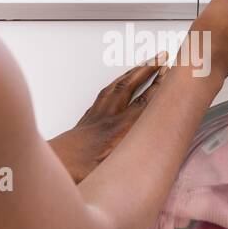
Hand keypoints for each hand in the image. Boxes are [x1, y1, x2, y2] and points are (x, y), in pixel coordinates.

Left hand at [48, 53, 167, 182]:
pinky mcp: (88, 117)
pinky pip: (105, 93)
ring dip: (133, 73)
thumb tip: (152, 162)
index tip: (171, 74)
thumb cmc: (82, 171)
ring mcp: (97, 114)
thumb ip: (134, 160)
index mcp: (119, 130)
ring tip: (145, 63)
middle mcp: (109, 117)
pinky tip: (120, 83)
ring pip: (116, 86)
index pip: (144, 102)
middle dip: (148, 69)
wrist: (57, 164)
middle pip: (130, 86)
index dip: (159, 87)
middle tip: (162, 57)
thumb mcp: (115, 169)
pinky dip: (117, 84)